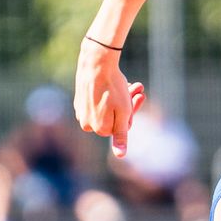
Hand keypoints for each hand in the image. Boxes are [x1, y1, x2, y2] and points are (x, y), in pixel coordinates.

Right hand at [75, 42, 144, 157]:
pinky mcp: (80, 100)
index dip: (133, 112)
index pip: (123, 126)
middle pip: (115, 117)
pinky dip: (110, 93)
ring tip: (133, 83)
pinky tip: (118, 82)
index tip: (140, 95)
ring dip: (123, 97)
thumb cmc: (112, 88)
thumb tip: (120, 156)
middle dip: (129, 103)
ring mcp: (81, 111)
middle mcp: (86, 123)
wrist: (96, 64)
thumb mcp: (123, 113)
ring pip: (108, 108)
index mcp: (98, 129)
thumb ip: (121, 135)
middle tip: (139, 86)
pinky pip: (99, 101)